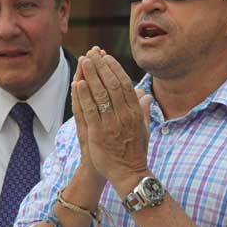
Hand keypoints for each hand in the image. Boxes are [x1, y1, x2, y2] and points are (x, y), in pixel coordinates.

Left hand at [76, 47, 152, 187]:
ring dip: (92, 75)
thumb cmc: (135, 151)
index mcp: (135, 112)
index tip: (106, 57)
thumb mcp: (144, 129)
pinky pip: (90, 111)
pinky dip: (84, 96)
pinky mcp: (98, 133)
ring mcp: (111, 124)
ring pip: (101, 94)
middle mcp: (124, 115)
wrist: (129, 173)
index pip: (125, 84)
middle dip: (102, 67)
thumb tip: (147, 96)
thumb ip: (144, 111)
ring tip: (85, 60)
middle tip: (93, 53)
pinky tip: (79, 83)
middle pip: (112, 85)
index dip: (115, 68)